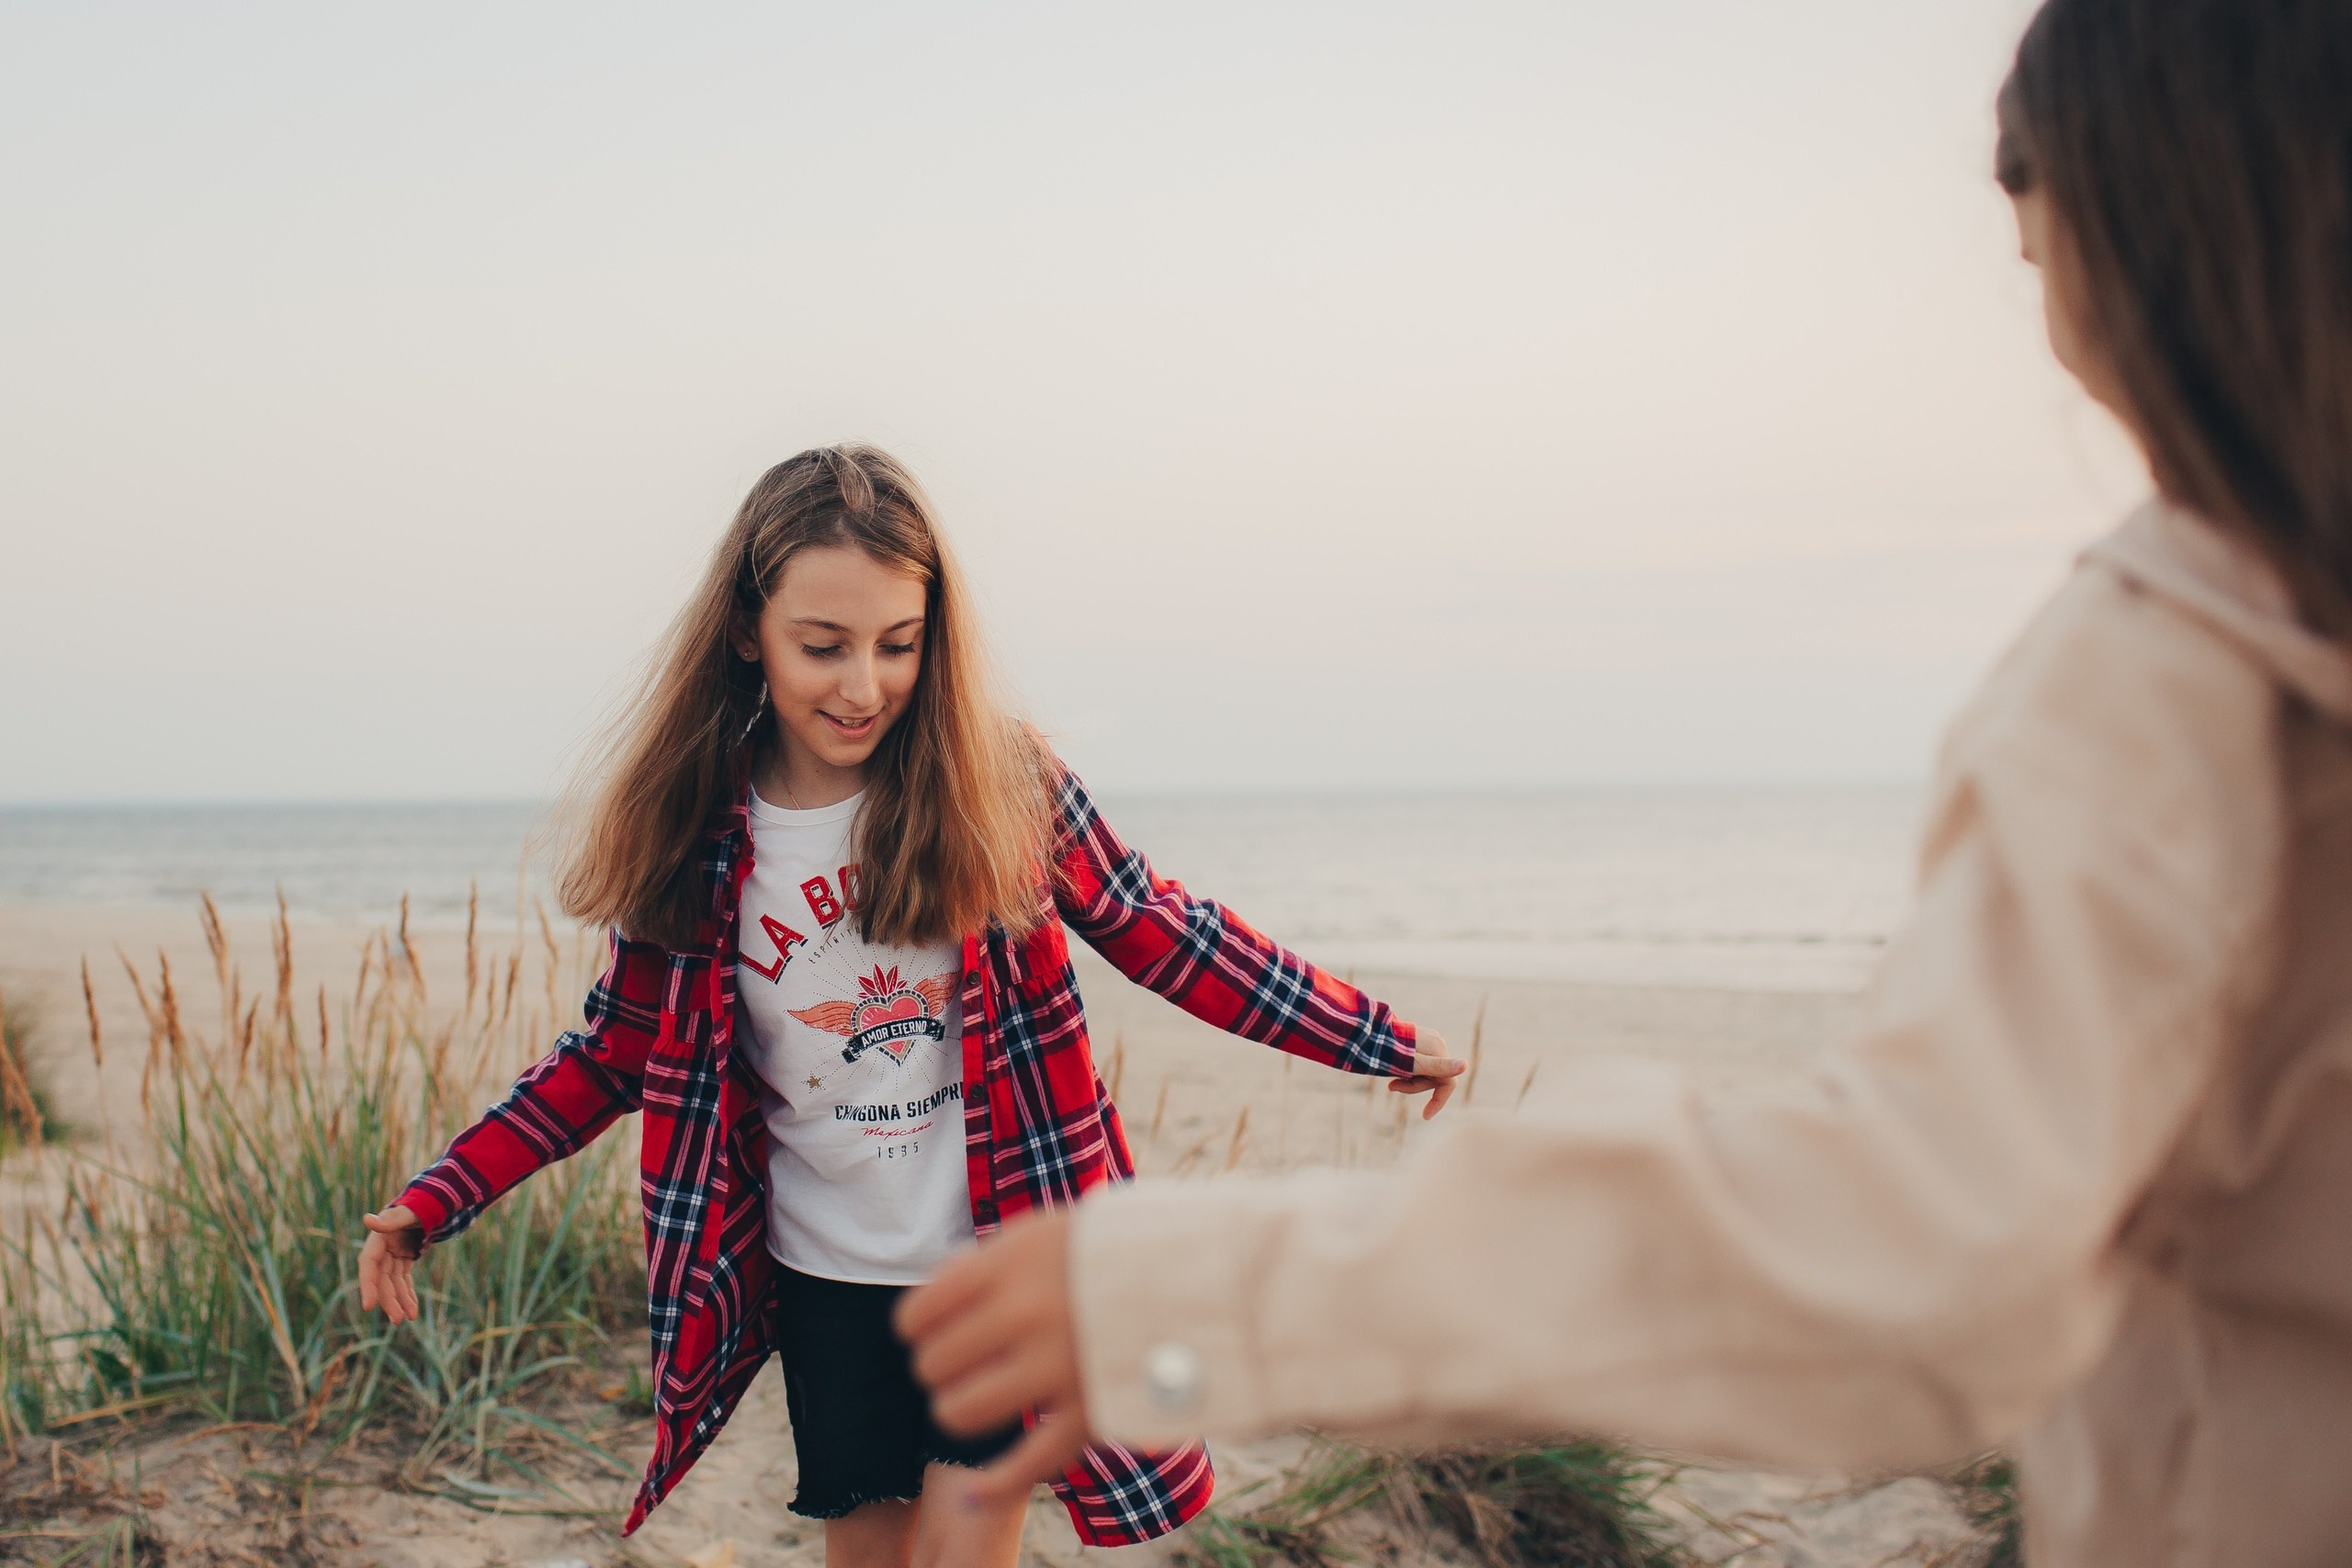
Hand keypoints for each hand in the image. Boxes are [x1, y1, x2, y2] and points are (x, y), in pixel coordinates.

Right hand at [358, 1205, 423, 1323]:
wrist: (433, 1202)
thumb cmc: (421, 1204)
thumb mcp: (409, 1211)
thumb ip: (392, 1218)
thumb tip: (368, 1219)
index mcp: (378, 1238)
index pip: (368, 1265)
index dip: (367, 1285)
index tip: (368, 1306)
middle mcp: (382, 1248)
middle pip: (382, 1278)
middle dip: (389, 1300)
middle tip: (398, 1320)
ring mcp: (392, 1254)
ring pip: (393, 1282)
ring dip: (400, 1301)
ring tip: (409, 1318)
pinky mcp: (403, 1258)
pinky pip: (403, 1279)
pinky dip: (408, 1293)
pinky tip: (412, 1309)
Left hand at [896, 1209, 1095, 1505]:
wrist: (1202, 1272)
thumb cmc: (1113, 1249)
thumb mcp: (1047, 1229)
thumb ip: (988, 1262)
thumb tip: (933, 1303)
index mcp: (1011, 1263)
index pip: (920, 1312)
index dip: (916, 1326)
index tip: (929, 1328)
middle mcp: (1028, 1313)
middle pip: (934, 1363)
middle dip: (939, 1365)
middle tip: (962, 1358)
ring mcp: (1058, 1367)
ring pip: (961, 1412)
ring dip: (957, 1408)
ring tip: (974, 1395)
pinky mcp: (1090, 1413)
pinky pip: (1028, 1464)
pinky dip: (995, 1486)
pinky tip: (970, 1494)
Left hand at [1389, 1034, 1466, 1117]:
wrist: (1366, 1032)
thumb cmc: (1389, 1050)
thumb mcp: (1413, 1064)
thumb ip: (1439, 1066)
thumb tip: (1465, 1064)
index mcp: (1439, 1049)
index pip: (1449, 1083)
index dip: (1438, 1101)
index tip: (1425, 1116)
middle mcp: (1437, 1043)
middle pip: (1434, 1078)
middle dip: (1414, 1086)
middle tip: (1392, 1086)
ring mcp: (1428, 1041)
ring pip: (1425, 1072)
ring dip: (1408, 1080)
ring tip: (1391, 1080)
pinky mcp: (1418, 1041)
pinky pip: (1418, 1064)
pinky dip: (1406, 1072)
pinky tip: (1394, 1069)